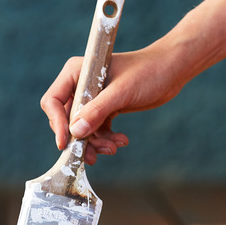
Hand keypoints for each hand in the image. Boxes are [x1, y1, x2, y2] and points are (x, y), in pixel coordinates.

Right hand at [40, 39, 190, 164]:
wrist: (172, 69)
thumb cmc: (148, 72)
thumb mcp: (122, 92)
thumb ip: (97, 111)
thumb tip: (75, 132)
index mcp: (76, 72)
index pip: (53, 101)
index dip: (57, 123)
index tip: (65, 144)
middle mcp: (80, 84)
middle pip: (66, 119)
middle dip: (80, 138)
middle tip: (94, 154)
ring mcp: (92, 97)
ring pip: (82, 129)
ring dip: (95, 142)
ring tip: (114, 148)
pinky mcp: (104, 108)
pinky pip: (96, 129)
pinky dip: (105, 139)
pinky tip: (121, 141)